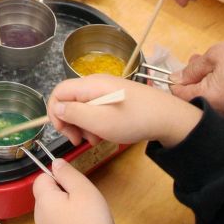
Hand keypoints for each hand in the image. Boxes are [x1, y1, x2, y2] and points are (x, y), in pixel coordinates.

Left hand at [33, 159, 116, 223]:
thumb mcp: (84, 191)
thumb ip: (69, 174)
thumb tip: (55, 163)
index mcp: (43, 201)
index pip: (42, 177)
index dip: (59, 177)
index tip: (76, 185)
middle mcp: (40, 217)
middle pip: (50, 196)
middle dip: (67, 195)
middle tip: (86, 202)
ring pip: (57, 212)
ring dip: (71, 212)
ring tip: (88, 219)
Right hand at [48, 75, 202, 149]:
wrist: (167, 117)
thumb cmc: (133, 119)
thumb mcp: (100, 121)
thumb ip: (74, 114)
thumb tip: (57, 108)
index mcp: (90, 85)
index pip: (59, 92)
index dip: (55, 112)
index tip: (65, 133)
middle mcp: (95, 83)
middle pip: (69, 99)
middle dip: (70, 122)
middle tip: (80, 140)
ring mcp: (106, 89)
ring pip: (82, 106)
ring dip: (83, 125)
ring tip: (95, 140)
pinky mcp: (115, 97)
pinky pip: (95, 108)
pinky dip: (95, 122)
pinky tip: (104, 134)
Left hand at [171, 38, 223, 119]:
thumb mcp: (213, 57)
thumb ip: (191, 69)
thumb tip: (175, 78)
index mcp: (208, 98)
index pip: (178, 95)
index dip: (178, 80)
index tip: (184, 70)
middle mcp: (218, 112)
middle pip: (192, 100)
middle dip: (192, 82)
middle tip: (199, 64)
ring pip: (206, 102)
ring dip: (205, 86)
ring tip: (213, 68)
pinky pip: (221, 105)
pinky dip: (218, 93)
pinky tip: (223, 79)